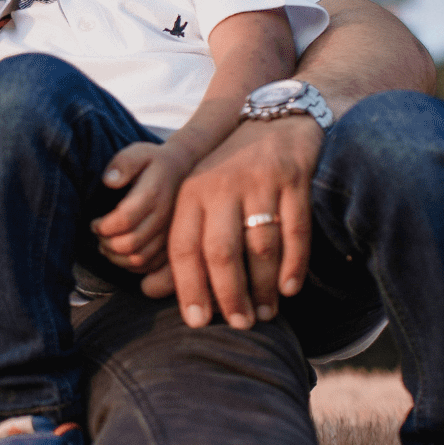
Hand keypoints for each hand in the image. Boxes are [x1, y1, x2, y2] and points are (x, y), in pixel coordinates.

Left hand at [90, 141, 189, 272]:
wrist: (185, 170)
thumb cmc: (154, 162)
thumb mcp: (138, 152)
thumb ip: (123, 163)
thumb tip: (109, 181)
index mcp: (153, 194)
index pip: (124, 220)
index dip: (103, 226)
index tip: (93, 223)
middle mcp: (164, 217)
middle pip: (130, 243)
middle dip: (106, 243)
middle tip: (98, 234)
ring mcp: (170, 233)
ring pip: (139, 258)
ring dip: (115, 257)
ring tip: (105, 244)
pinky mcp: (173, 244)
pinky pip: (150, 266)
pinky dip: (130, 265)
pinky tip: (121, 253)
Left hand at [141, 115, 321, 328]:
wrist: (273, 120)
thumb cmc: (230, 174)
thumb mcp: (197, 198)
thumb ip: (178, 243)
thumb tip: (148, 291)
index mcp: (191, 192)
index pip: (184, 247)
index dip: (188, 286)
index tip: (197, 321)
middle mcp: (221, 186)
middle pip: (221, 251)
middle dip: (229, 294)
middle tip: (239, 324)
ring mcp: (259, 182)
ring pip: (260, 245)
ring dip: (263, 286)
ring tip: (265, 313)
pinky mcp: (293, 179)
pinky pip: (295, 230)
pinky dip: (293, 264)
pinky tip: (289, 289)